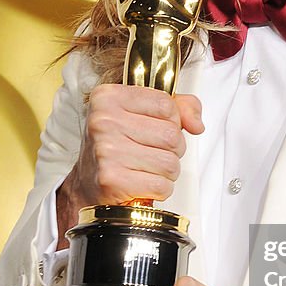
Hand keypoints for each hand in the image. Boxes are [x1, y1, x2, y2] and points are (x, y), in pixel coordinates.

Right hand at [57, 85, 203, 243]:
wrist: (88, 183)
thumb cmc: (118, 144)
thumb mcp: (143, 113)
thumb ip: (179, 106)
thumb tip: (196, 124)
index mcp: (109, 97)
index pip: (167, 105)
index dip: (172, 120)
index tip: (156, 128)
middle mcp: (104, 121)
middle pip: (171, 135)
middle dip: (172, 149)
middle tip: (152, 152)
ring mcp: (106, 150)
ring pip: (170, 162)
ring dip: (167, 171)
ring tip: (147, 168)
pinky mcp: (112, 179)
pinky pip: (161, 185)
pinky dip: (160, 189)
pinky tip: (143, 183)